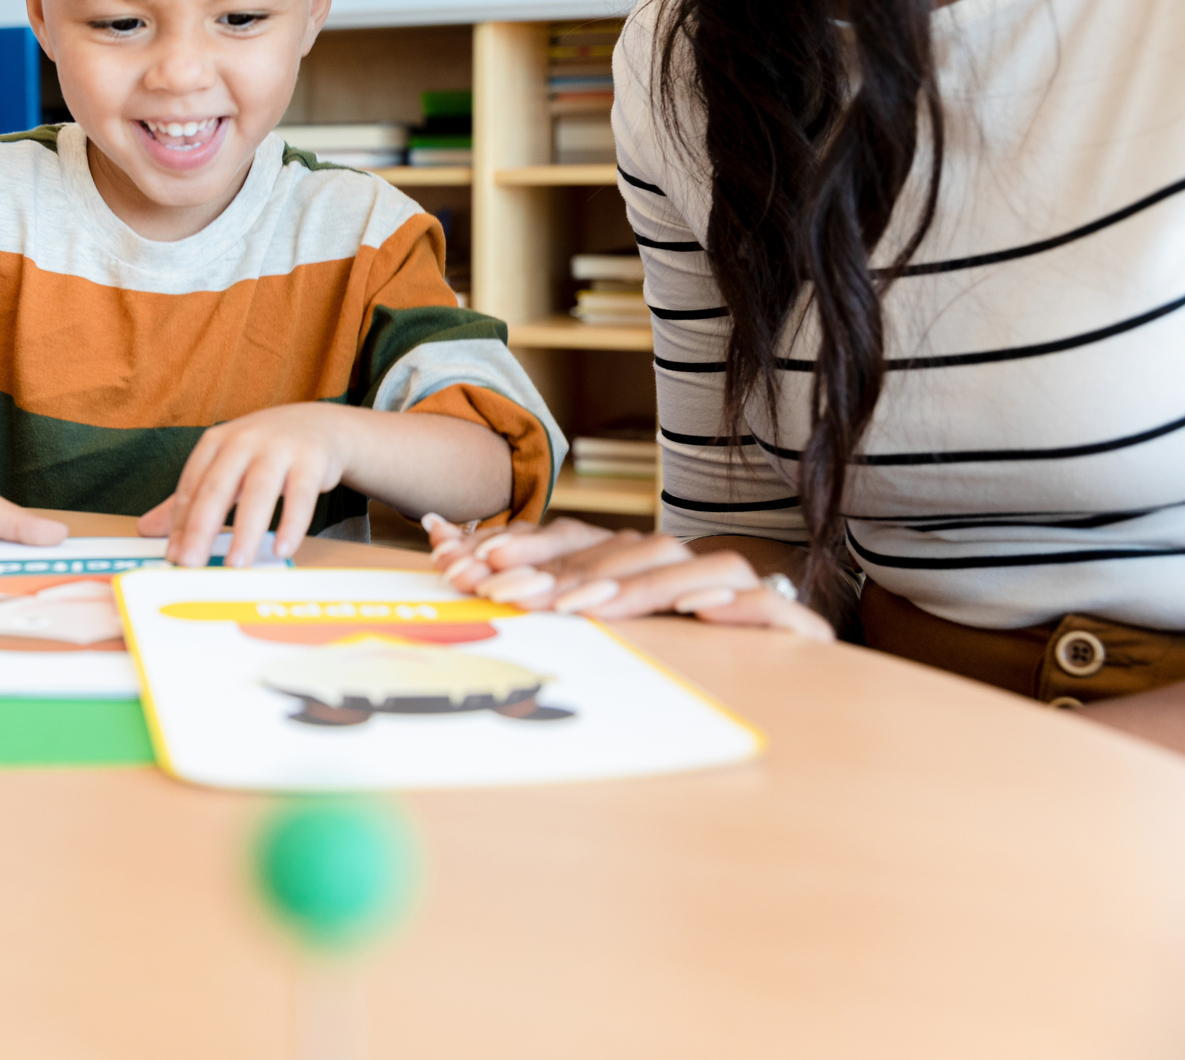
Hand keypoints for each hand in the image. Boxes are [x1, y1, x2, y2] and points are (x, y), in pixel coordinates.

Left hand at [137, 403, 348, 568]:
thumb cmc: (263, 451)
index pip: (191, 487)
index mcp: (215, 443)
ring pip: (259, 493)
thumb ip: (189, 499)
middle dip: (201, 528)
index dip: (180, 524)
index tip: (173, 557)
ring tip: (236, 565)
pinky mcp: (311, 461)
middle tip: (190, 563)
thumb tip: (146, 529)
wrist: (317, 425)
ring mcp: (278, 449)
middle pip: (217, 489)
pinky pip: (300, 497)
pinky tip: (283, 549)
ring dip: (246, 532)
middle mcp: (243, 442)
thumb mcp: (224, 466)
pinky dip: (292, 524)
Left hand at [420, 513, 831, 640]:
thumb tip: (442, 540)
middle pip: (628, 553)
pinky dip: (742, 607)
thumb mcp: (587, 628)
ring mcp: (741, 595)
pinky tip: (700, 612)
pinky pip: (775, 611)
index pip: (579, 542)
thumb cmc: (668, 668)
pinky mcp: (794, 630)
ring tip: (587, 608)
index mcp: (636, 566)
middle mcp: (685, 568)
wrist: (794, 695)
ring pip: (692, 570)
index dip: (528, 549)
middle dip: (564, 572)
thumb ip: (524, 585)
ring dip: (636, 587)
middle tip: (513, 595)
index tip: (474, 565)